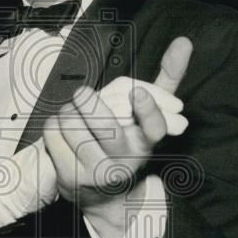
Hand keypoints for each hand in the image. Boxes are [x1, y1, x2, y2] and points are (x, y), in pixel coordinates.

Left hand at [43, 36, 191, 233]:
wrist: (104, 195)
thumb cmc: (127, 141)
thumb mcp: (149, 116)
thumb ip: (166, 80)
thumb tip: (183, 41)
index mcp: (147, 142)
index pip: (154, 128)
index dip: (147, 110)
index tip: (137, 92)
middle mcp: (125, 161)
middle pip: (105, 127)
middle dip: (89, 104)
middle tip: (82, 92)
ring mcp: (97, 172)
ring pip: (74, 127)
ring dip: (68, 111)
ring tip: (73, 111)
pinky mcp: (70, 178)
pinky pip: (53, 137)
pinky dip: (53, 124)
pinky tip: (61, 127)